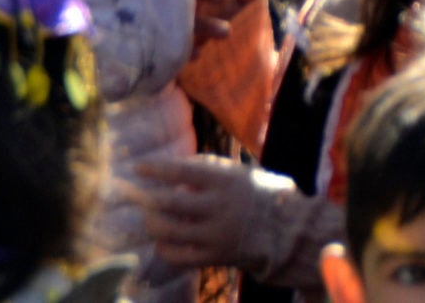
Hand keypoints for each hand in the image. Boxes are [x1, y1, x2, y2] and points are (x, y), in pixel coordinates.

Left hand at [134, 154, 289, 270]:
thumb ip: (209, 171)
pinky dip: (165, 248)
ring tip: (148, 218)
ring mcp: (217, 234)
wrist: (290, 232)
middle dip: (147, 199)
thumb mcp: (240, 173)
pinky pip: (181, 256)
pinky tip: (162, 242)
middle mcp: (220, 207)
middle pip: (171, 203)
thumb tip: (174, 175)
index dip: (157, 169)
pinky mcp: (217, 256)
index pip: (183, 171)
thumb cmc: (261, 195)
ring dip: (153, 223)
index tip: (138, 167)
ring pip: (171, 231)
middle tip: (135, 196)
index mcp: (227, 181)